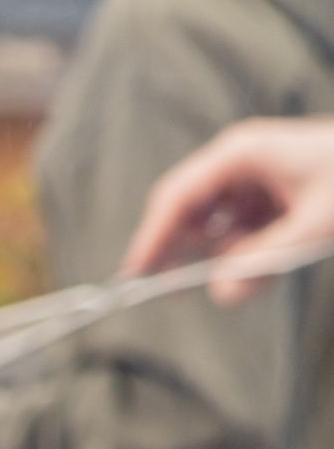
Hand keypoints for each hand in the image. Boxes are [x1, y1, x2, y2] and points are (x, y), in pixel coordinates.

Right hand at [123, 119, 333, 299]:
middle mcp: (237, 163)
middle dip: (183, 251)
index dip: (151, 237)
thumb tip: (220, 293)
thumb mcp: (314, 229)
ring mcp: (249, 181)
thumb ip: (265, 263)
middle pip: (184, 212)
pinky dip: (245, 254)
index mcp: (240, 155)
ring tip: (268, 258)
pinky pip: (235, 235)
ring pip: (211, 229)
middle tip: (174, 291)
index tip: (133, 276)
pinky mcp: (262, 199)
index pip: (177, 197)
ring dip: (226, 255)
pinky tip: (275, 253)